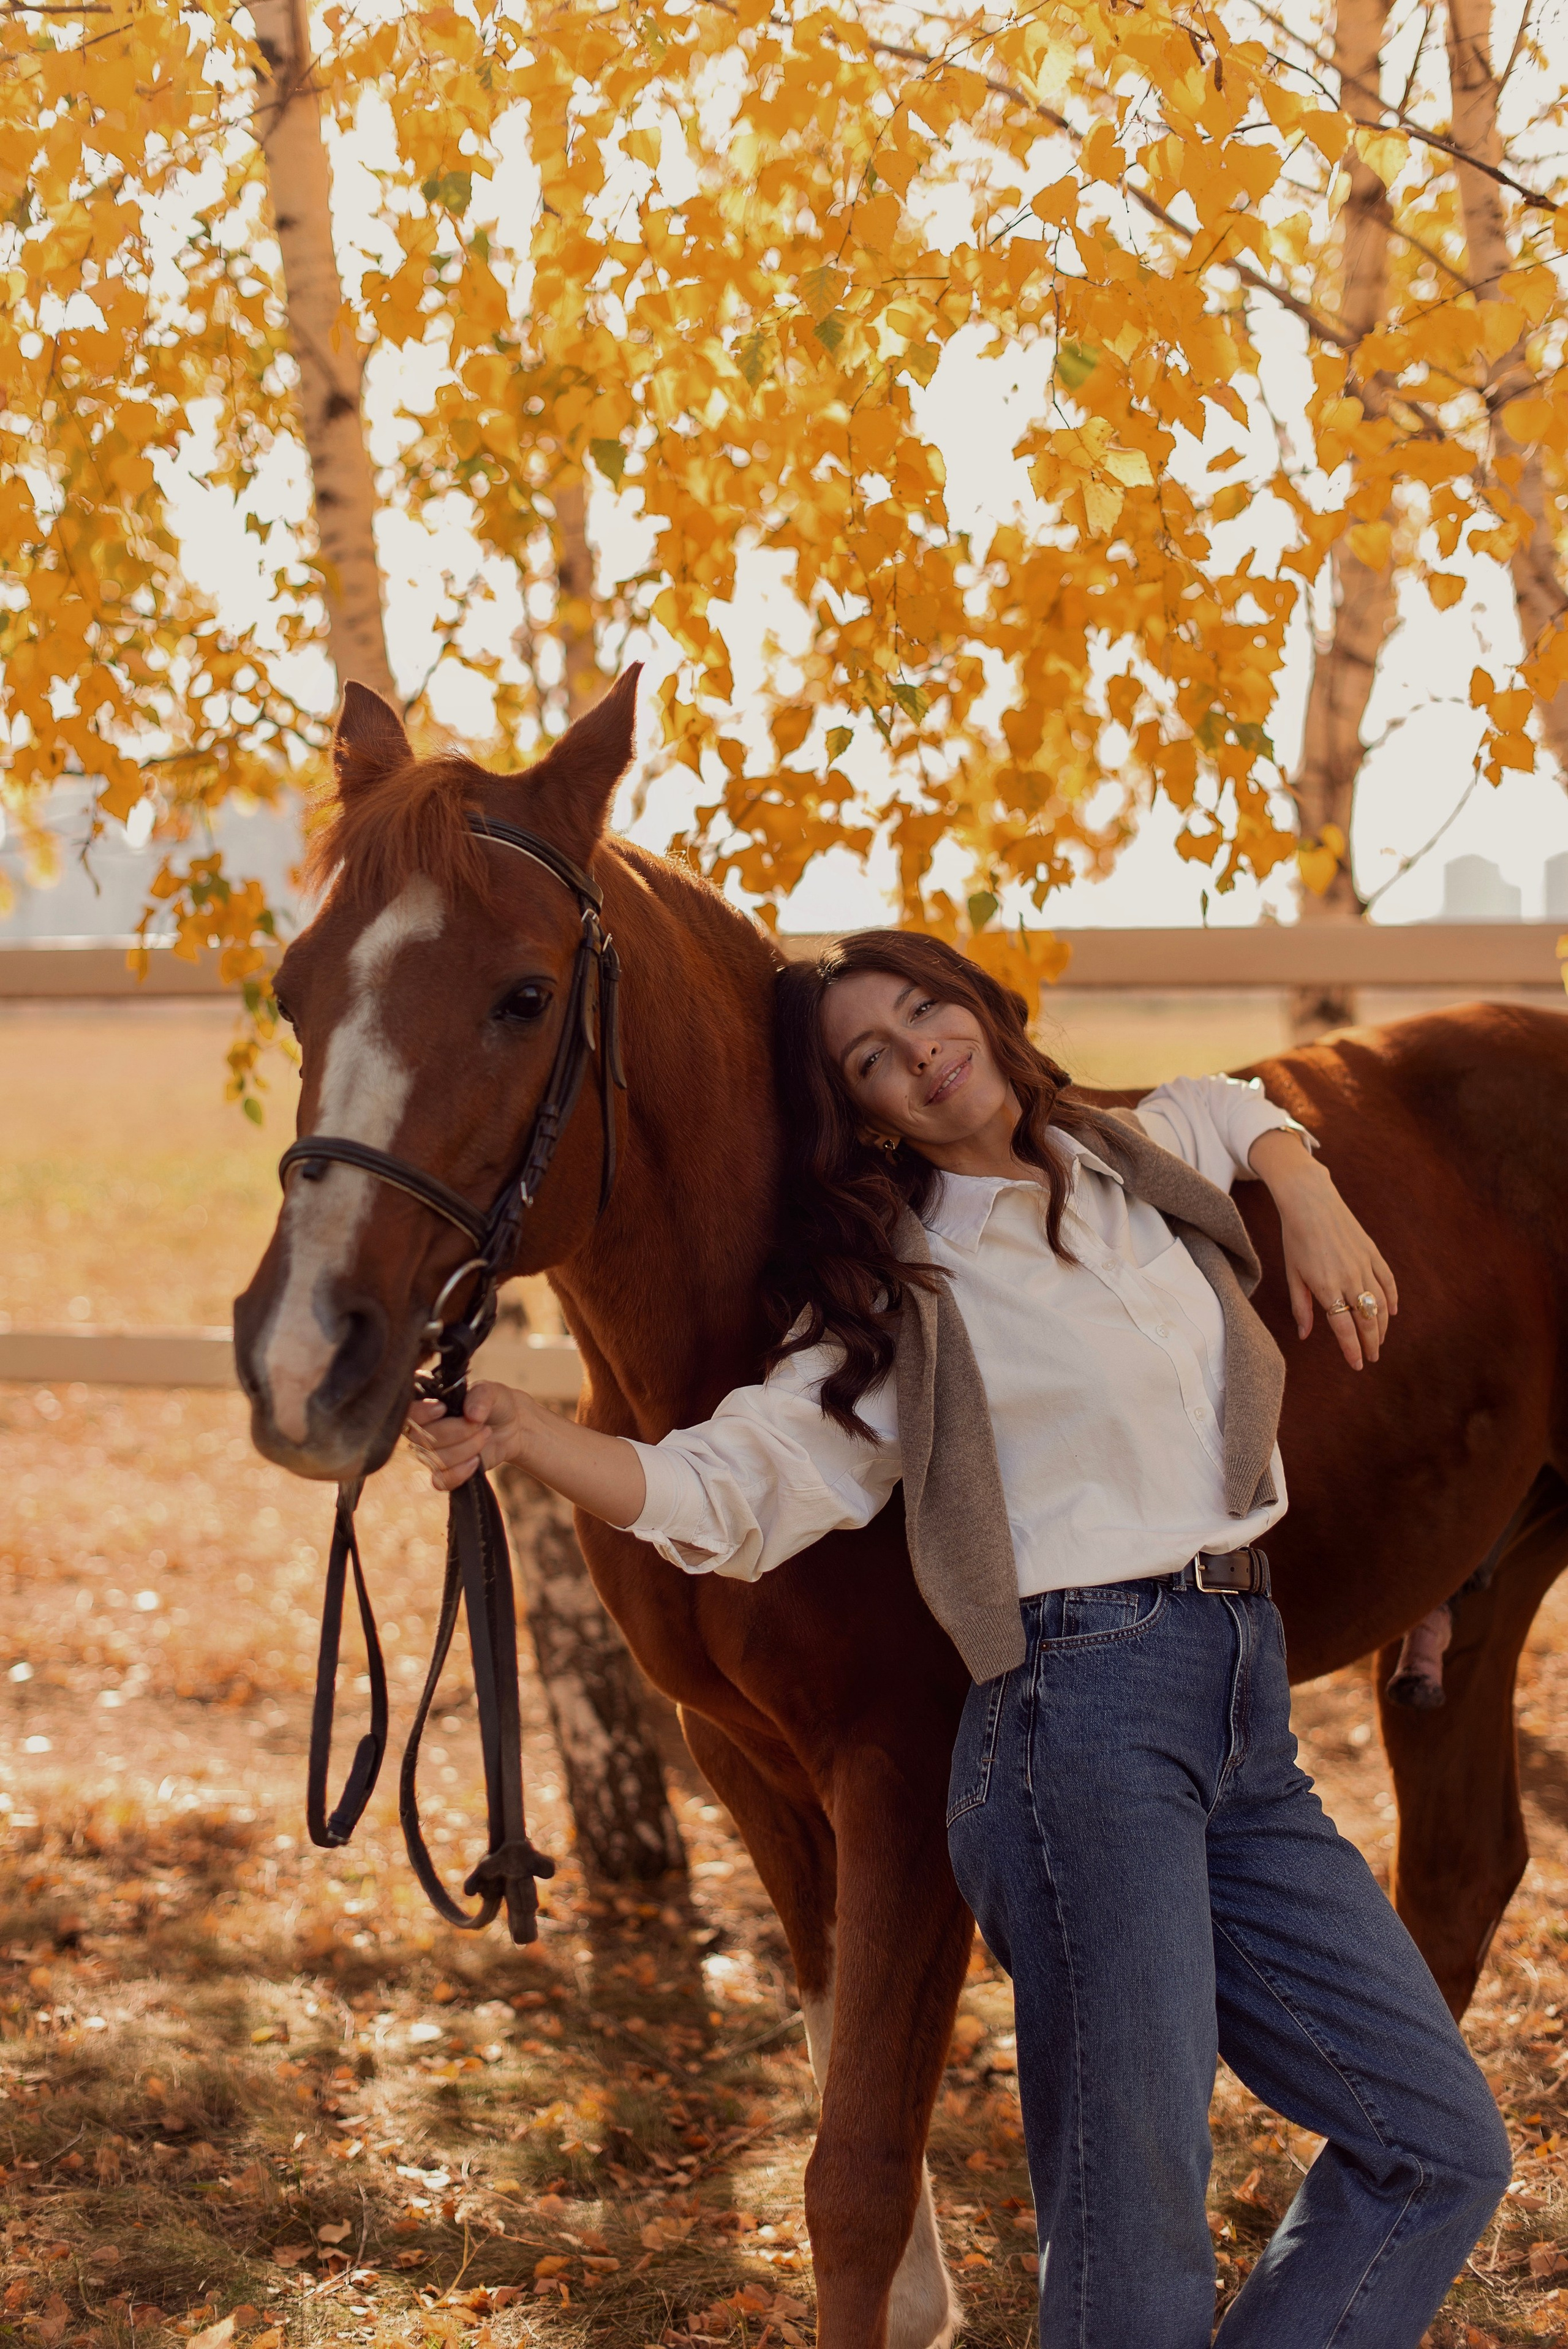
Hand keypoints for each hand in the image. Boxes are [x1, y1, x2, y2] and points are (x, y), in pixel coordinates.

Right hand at [405, 1382, 535, 1490]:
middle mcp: (423, 1430)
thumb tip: (472, 1415)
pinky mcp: (445, 1472)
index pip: (407, 1413)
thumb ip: (481, 1396)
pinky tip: (477, 1460)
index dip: (421, 1413)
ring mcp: (432, 1453)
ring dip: (465, 1448)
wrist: (512, 1426)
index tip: (442, 1408)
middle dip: (456, 1431)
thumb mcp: (491, 1391)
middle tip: (479, 1423)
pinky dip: (460, 1473)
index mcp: (426, 1405)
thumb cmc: (494, 1403)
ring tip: (485, 1434)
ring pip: (435, 1459)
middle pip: (422, 1439)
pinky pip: (441, 1481)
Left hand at [1248, 1129, 1397, 1369]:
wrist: (1310, 1201)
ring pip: (1380, 1304)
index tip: (1357, 1365)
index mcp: (1325, 1287)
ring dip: (1382, 1326)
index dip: (1352, 1350)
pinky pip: (1388, 1281)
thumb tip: (1304, 1335)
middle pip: (1366, 1321)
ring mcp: (1363, 1264)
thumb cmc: (1295, 1238)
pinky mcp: (1372, 1252)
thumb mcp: (1292, 1274)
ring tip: (1379, 1340)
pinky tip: (1392, 1312)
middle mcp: (1348, 1278)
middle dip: (1371, 1344)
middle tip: (1372, 1359)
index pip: (1344, 1328)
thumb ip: (1300, 1306)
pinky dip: (1392, 1299)